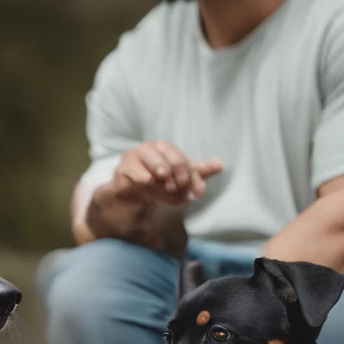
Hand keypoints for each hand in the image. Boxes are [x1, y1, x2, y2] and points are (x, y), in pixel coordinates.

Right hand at [106, 142, 223, 206]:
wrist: (129, 194)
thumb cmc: (156, 183)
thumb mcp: (179, 180)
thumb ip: (198, 173)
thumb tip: (220, 164)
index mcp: (165, 148)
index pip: (184, 160)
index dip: (192, 178)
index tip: (195, 195)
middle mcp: (150, 148)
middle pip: (173, 160)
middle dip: (180, 179)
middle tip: (180, 192)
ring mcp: (135, 156)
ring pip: (156, 164)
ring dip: (164, 180)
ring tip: (166, 188)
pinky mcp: (123, 168)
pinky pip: (136, 172)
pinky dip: (145, 179)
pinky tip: (149, 184)